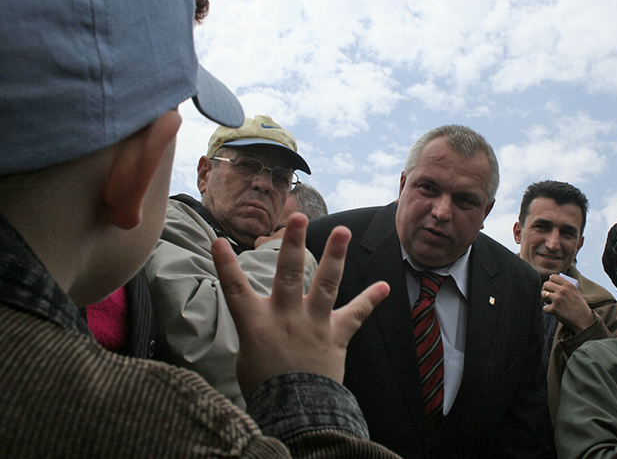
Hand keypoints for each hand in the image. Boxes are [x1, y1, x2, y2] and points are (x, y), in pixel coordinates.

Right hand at [212, 212, 389, 398]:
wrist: (296, 413)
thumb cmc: (266, 388)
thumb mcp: (248, 359)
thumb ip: (257, 334)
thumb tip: (260, 324)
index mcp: (256, 323)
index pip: (234, 288)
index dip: (224, 264)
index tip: (218, 240)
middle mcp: (286, 317)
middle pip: (288, 273)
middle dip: (293, 243)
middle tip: (299, 217)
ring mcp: (313, 323)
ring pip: (325, 284)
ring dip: (335, 256)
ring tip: (343, 231)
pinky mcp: (336, 335)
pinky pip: (356, 314)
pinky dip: (370, 300)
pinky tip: (384, 286)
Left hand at [542, 274, 593, 332]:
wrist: (584, 320)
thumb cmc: (580, 307)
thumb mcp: (576, 293)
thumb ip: (566, 287)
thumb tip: (553, 283)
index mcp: (568, 285)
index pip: (553, 277)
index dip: (551, 281)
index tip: (551, 286)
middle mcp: (562, 290)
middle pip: (546, 284)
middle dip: (546, 289)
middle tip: (548, 294)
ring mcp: (557, 299)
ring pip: (542, 294)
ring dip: (544, 298)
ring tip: (549, 302)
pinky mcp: (553, 309)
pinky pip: (544, 307)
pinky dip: (547, 309)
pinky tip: (553, 311)